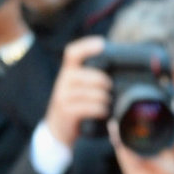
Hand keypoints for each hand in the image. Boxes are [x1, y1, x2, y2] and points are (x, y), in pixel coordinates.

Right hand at [44, 34, 111, 148]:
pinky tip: (104, 112)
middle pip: (88, 75)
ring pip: (90, 93)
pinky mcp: (66, 111)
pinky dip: (100, 109)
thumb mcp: (78, 88)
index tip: (102, 44)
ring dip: (104, 98)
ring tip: (109, 103)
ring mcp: (63, 97)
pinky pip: (87, 107)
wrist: (57, 129)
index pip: (73, 53)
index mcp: (68, 71)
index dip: (87, 46)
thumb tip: (115, 75)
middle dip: (104, 81)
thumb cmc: (75, 106)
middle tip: (112, 88)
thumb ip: (91, 79)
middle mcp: (63, 81)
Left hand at [110, 132, 173, 173]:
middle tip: (114, 126)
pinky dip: (128, 160)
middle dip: (119, 140)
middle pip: (123, 154)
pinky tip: (130, 154)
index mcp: (153, 171)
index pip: (131, 149)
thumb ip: (160, 152)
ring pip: (123, 162)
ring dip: (123, 150)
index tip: (115, 124)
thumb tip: (149, 136)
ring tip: (121, 137)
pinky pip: (127, 169)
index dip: (122, 135)